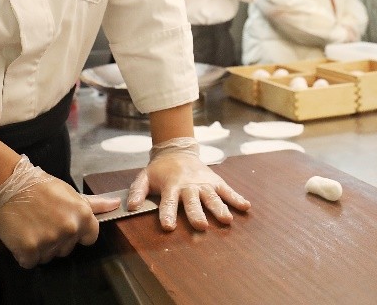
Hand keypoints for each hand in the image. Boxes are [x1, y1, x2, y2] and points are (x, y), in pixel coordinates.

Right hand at [0, 157, 120, 268]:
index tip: (64, 224)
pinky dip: (24, 254)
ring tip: (32, 226)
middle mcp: (69, 229)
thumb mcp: (71, 193)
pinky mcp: (29, 249)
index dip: (77, 234)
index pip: (89, 239)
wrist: (12, 184)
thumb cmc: (43, 188)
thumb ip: (95, 204)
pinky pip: (29, 262)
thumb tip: (116, 204)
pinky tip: (21, 236)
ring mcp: (49, 240)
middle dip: (56, 240)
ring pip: (48, 257)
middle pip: (66, 250)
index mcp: (83, 216)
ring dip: (39, 247)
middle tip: (44, 222)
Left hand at [127, 139, 249, 230]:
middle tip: (202, 226)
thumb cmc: (160, 169)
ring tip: (226, 220)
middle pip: (193, 201)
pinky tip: (246, 207)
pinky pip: (227, 190)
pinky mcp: (215, 180)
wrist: (178, 150)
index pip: (168, 202)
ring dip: (219, 208)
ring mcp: (203, 183)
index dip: (168, 213)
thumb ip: (137, 191)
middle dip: (197, 213)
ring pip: (212, 196)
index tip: (169, 226)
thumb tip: (131, 207)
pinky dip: (236, 198)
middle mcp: (188, 185)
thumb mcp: (144, 177)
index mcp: (171, 186)